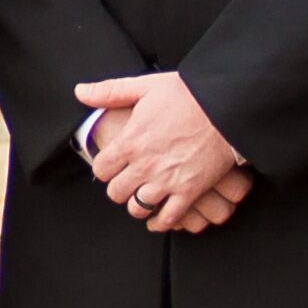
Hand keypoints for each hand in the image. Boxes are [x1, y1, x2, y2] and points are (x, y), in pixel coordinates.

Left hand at [74, 71, 247, 228]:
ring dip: (136, 205)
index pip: (101, 169)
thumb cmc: (188, 94)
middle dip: (118, 188)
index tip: (111, 166)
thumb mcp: (144, 86)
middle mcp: (144, 165)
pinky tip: (159, 218)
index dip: (104, 169)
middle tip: (126, 183)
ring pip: (137, 208)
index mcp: (130, 141)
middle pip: (116, 192)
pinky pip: (168, 218)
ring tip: (141, 198)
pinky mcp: (190, 191)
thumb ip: (109, 91)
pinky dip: (161, 221)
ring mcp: (167, 181)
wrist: (227, 107)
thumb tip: (80, 92)